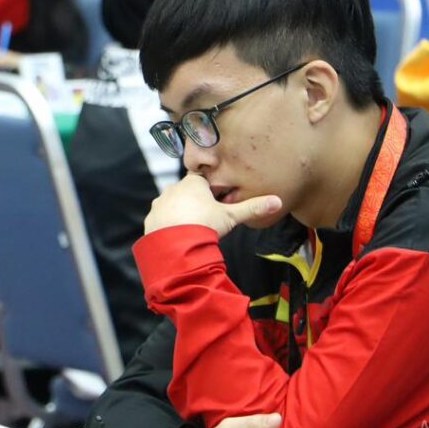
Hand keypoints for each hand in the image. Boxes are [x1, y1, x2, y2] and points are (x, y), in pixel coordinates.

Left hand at [143, 173, 281, 236]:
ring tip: (191, 231)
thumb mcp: (231, 216)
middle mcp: (172, 189)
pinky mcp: (150, 219)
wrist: (177, 246)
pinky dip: (168, 227)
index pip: (202, 181)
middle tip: (206, 220)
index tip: (216, 205)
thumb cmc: (205, 225)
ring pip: (173, 206)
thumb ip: (252, 208)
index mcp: (192, 183)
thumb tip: (278, 201)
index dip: (210, 192)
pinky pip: (161, 220)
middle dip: (195, 203)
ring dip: (180, 215)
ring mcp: (159, 204)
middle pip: (187, 193)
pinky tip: (177, 237)